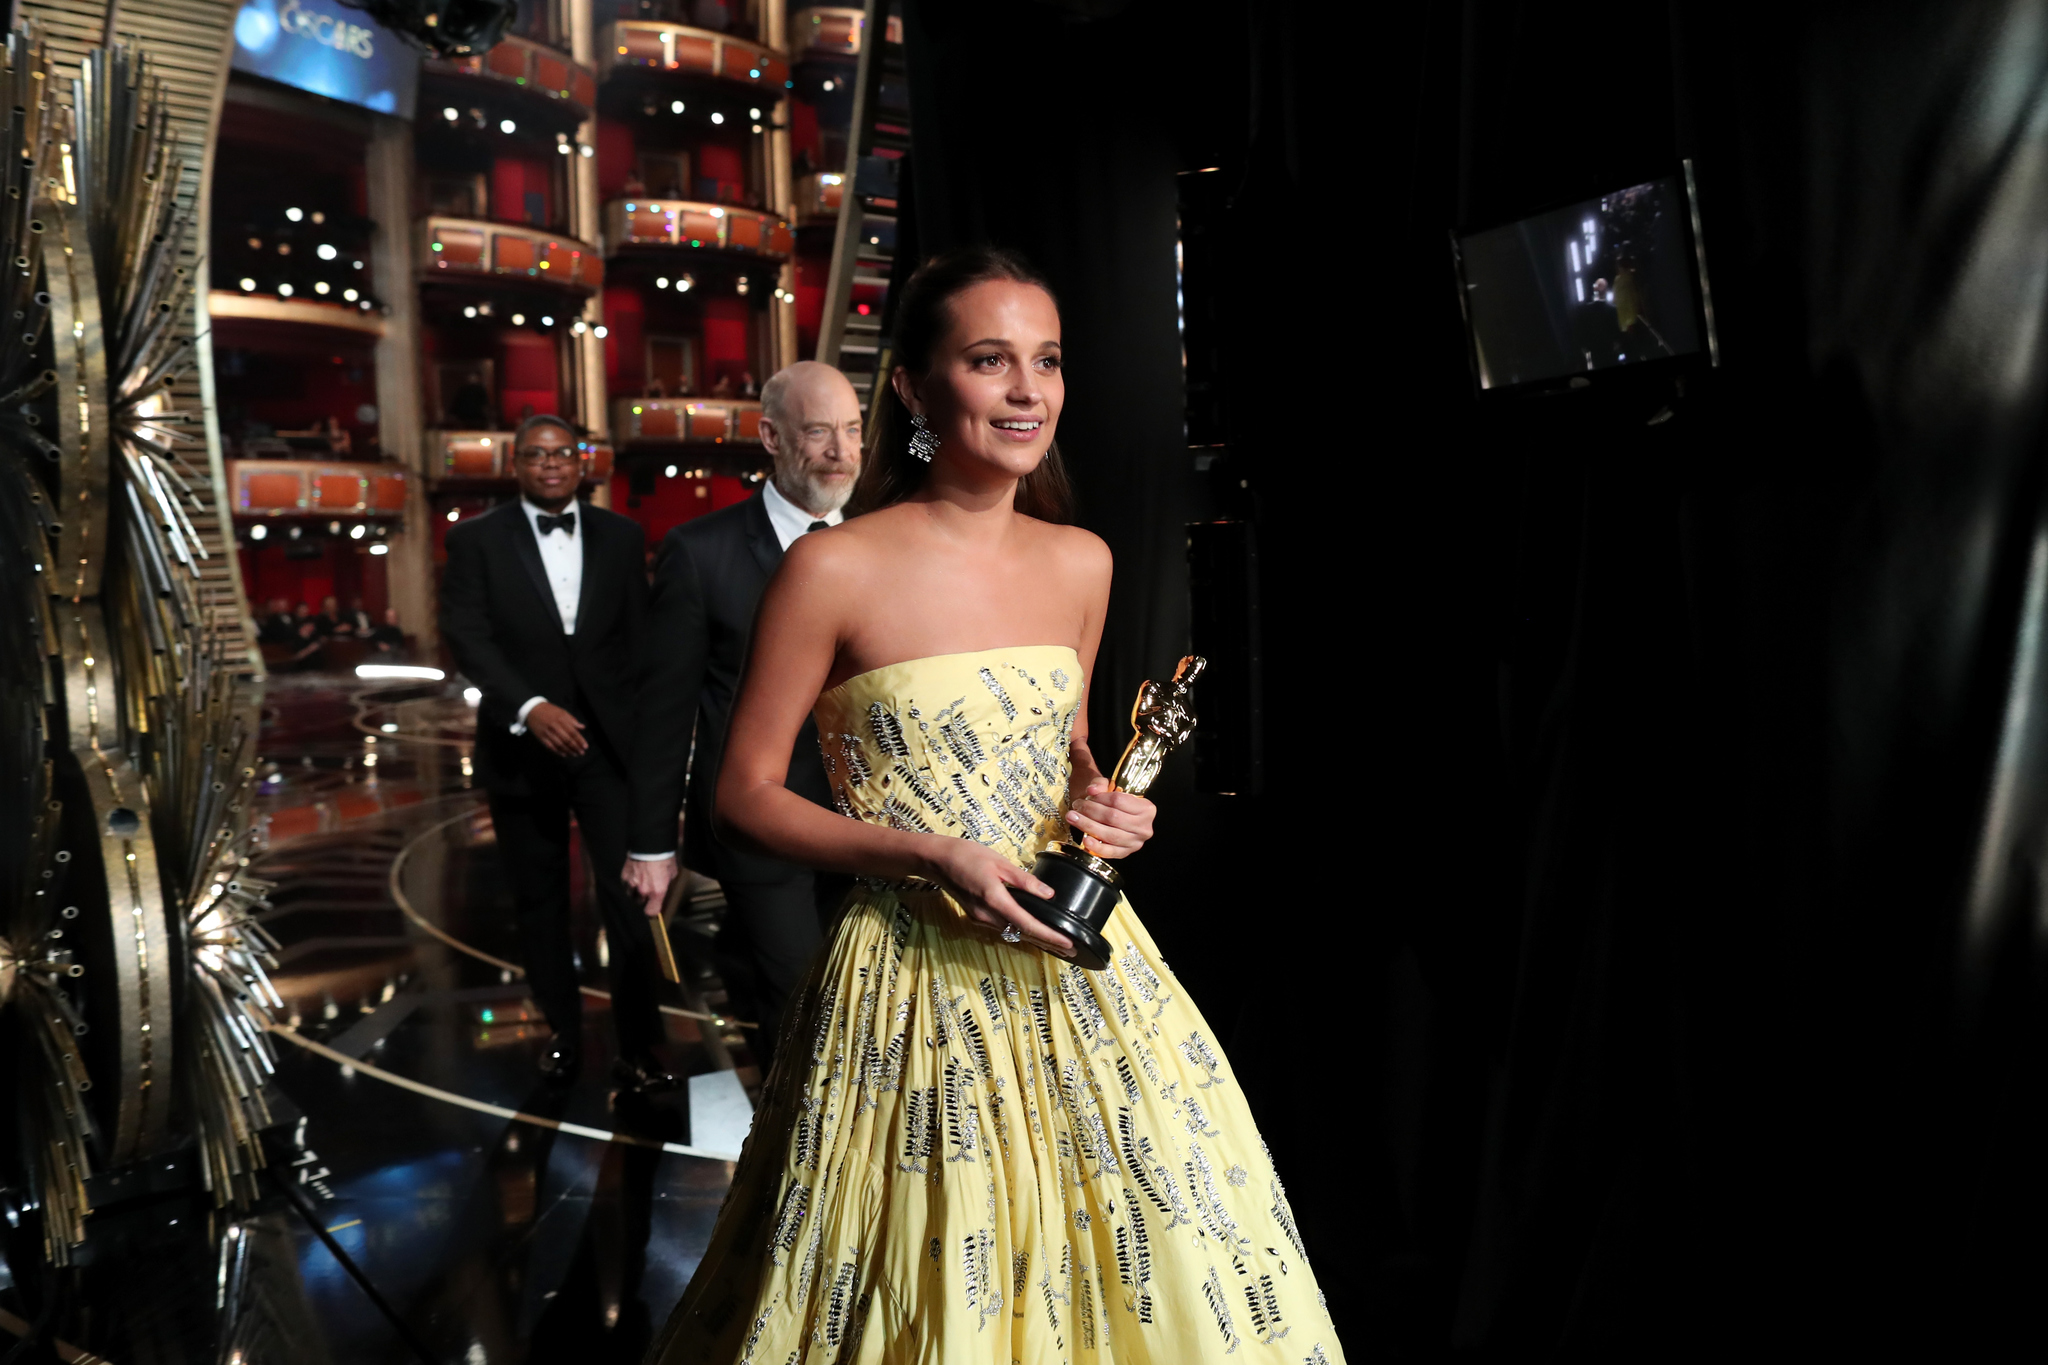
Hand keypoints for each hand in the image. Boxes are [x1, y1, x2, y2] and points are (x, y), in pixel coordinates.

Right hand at [527, 701, 587, 756]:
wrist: (533, 710)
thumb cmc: (550, 711)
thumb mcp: (562, 712)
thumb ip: (572, 720)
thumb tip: (582, 727)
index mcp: (562, 720)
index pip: (573, 732)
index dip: (580, 740)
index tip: (585, 746)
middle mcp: (555, 727)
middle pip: (567, 740)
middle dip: (576, 747)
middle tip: (581, 753)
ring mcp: (548, 733)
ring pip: (560, 745)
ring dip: (568, 751)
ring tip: (575, 754)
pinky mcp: (541, 737)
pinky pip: (551, 746)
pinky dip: (558, 752)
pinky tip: (564, 754)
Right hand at [622, 855, 676, 916]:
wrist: (650, 845)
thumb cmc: (664, 858)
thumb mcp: (672, 873)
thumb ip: (666, 883)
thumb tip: (664, 885)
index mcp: (657, 892)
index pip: (651, 912)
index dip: (652, 911)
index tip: (654, 908)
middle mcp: (643, 891)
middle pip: (640, 903)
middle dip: (644, 900)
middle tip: (647, 892)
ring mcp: (632, 885)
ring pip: (631, 896)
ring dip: (635, 893)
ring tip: (639, 885)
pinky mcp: (624, 877)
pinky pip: (625, 886)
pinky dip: (629, 884)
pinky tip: (633, 877)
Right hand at [923, 837, 1072, 956]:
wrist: (936, 859)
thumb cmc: (966, 855)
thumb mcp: (1000, 863)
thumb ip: (1025, 881)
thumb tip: (1048, 894)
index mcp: (995, 900)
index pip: (1028, 925)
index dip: (1050, 937)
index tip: (1068, 944)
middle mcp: (987, 915)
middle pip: (1022, 934)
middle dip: (1047, 943)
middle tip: (1070, 951)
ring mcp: (980, 918)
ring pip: (1012, 933)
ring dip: (1034, 939)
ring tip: (1056, 943)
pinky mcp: (976, 916)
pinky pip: (1003, 928)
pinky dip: (1020, 931)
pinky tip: (1031, 930)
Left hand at [1064, 781, 1154, 858]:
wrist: (1116, 817)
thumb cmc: (1114, 802)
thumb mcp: (1110, 787)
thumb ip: (1100, 784)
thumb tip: (1092, 789)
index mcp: (1146, 808)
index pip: (1119, 800)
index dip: (1100, 797)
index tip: (1087, 796)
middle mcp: (1144, 827)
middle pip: (1113, 817)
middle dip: (1091, 811)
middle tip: (1077, 806)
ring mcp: (1135, 842)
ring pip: (1110, 834)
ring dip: (1088, 826)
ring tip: (1073, 818)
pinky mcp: (1125, 853)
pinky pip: (1110, 852)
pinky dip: (1096, 846)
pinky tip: (1085, 839)